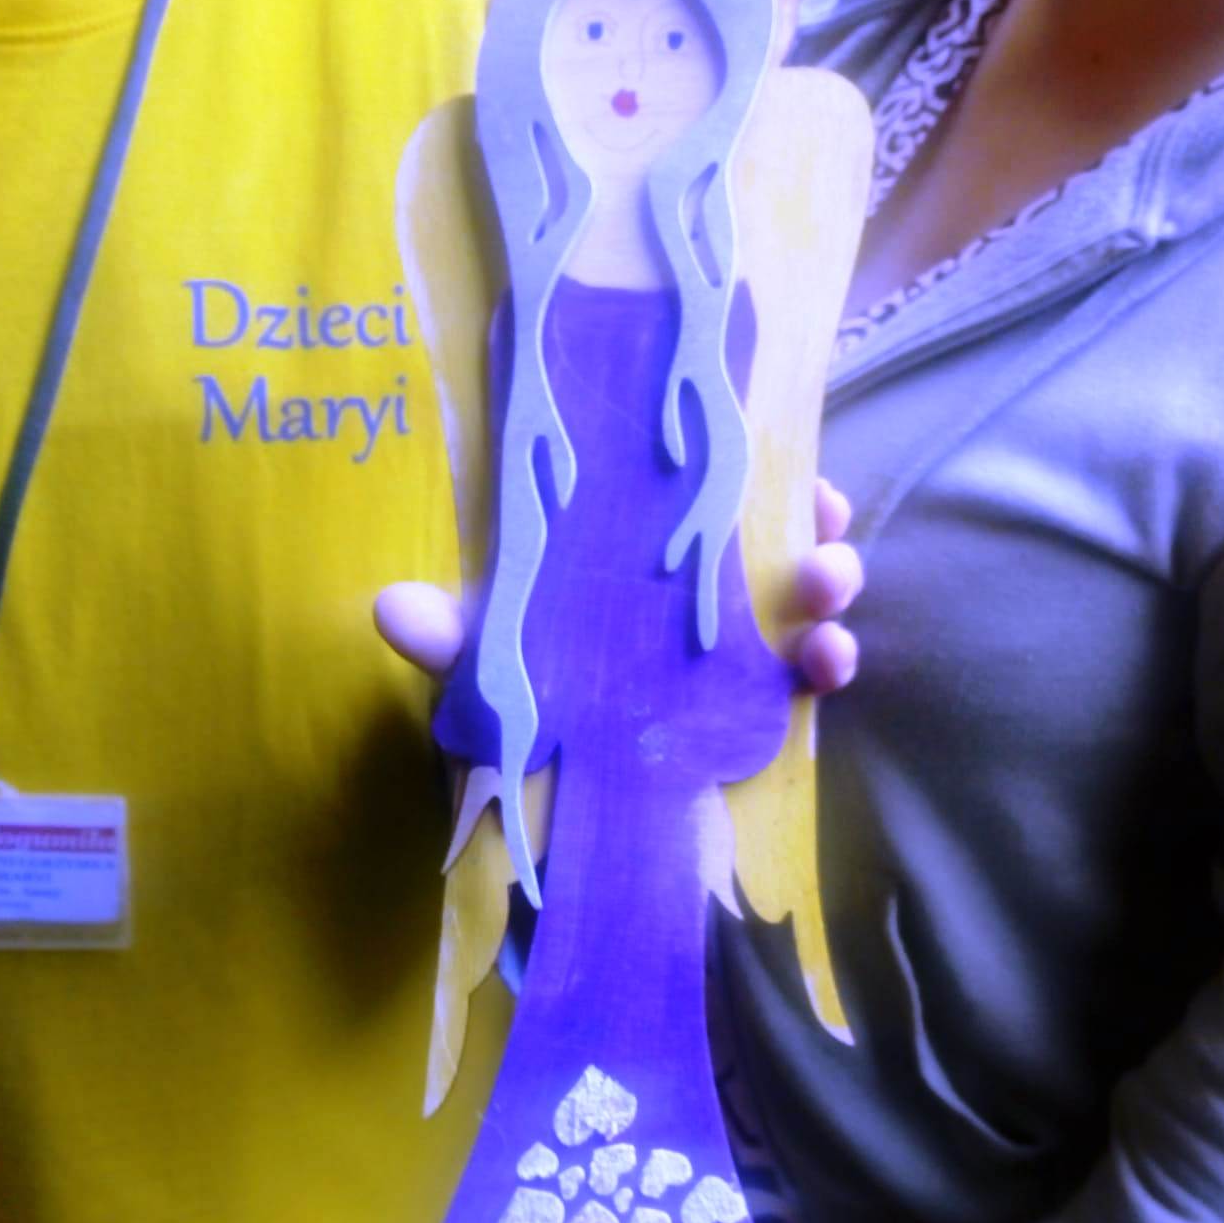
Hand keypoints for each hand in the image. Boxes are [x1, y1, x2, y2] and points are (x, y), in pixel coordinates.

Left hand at [374, 475, 863, 693]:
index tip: (770, 438)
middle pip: (780, 530)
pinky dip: (833, 662)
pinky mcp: (766, 699)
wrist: (549, 784)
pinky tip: (826, 667)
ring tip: (824, 598)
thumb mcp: (485, 651)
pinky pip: (816, 671)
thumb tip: (390, 609)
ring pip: (812, 594)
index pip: (708, 485)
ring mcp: (743, 639)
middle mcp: (706, 581)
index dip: (750, 458)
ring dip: (833, 583)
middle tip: (814, 527)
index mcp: (648, 546)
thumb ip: (447, 632)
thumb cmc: (522, 683)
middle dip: (813, 521)